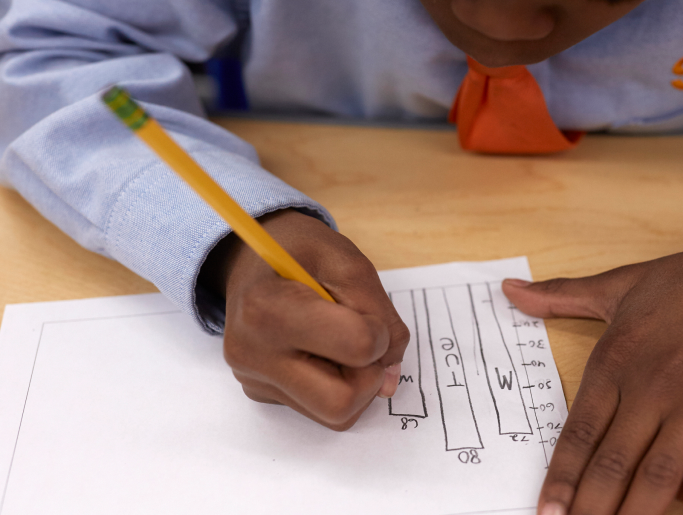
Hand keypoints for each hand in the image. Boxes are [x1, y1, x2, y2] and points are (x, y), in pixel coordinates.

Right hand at [206, 209, 408, 430]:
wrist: (251, 259)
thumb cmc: (300, 251)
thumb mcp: (349, 262)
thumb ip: (381, 315)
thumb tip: (390, 375)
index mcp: (269, 308)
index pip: (356, 347)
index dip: (378, 332)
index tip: (364, 312)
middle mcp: (251, 353)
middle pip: (340, 404)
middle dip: (369, 376)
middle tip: (362, 343)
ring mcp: (253, 378)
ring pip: (334, 416)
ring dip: (355, 384)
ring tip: (338, 343)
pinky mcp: (259, 393)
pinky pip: (318, 410)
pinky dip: (334, 385)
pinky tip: (318, 350)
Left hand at [503, 253, 682, 514]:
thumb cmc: (678, 284)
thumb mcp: (616, 286)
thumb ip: (560, 296)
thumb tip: (507, 289)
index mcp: (616, 363)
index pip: (580, 431)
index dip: (562, 474)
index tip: (546, 507)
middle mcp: (650, 390)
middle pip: (613, 462)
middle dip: (591, 505)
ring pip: (660, 476)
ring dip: (634, 511)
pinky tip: (671, 512)